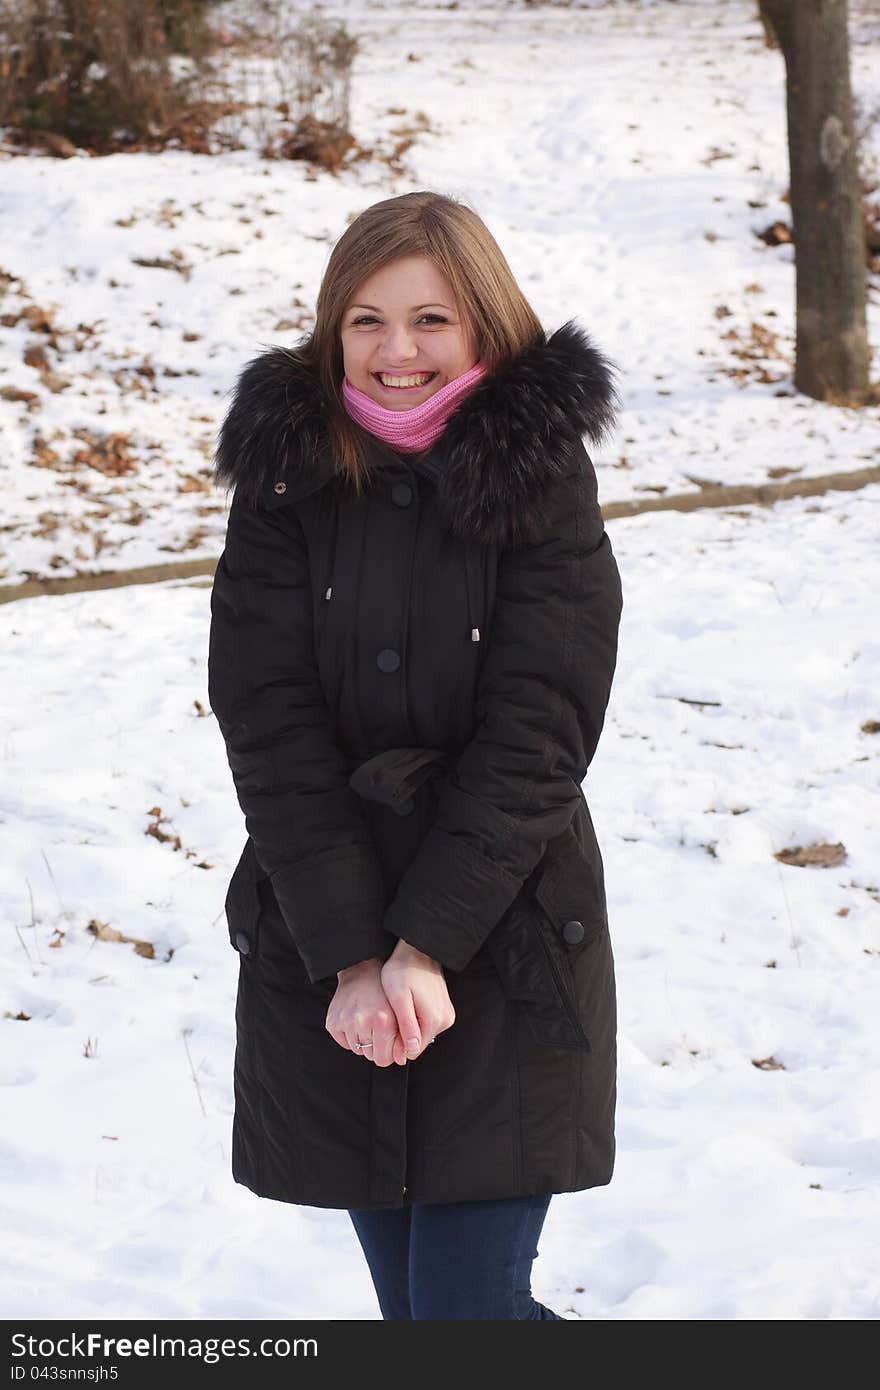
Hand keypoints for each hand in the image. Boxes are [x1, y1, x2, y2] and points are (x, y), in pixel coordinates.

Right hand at [325, 958, 401, 1066]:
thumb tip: (401, 1061)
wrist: (362, 972)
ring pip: (356, 1049)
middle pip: (369, 1055)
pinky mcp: (332, 1022)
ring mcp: (345, 1022)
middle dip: (375, 1046)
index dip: (387, 1053)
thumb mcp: (399, 1012)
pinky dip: (349, 1036)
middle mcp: (363, 1022)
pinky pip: (343, 1042)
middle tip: (377, 1030)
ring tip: (367, 1022)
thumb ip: (402, 1039)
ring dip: (362, 1040)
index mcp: (383, 1021)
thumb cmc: (383, 992)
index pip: (383, 1059)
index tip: (388, 1044)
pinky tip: (355, 1021)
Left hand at [379, 939, 455, 1065]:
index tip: (386, 1028)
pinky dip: (414, 1018)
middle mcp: (445, 1020)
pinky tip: (406, 1005)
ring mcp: (446, 1014)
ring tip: (397, 1007)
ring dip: (407, 1026)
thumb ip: (407, 1026)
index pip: (413, 1050)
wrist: (416, 950)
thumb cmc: (403, 971)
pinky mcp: (443, 1008)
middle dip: (402, 1034)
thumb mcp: (399, 999)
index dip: (396, 1043)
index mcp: (435, 1020)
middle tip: (390, 1014)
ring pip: (421, 1033)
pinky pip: (426, 1022)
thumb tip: (410, 1052)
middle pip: (418, 1042)